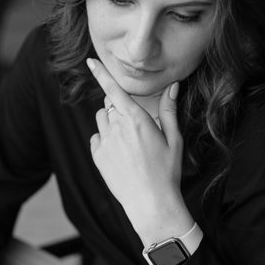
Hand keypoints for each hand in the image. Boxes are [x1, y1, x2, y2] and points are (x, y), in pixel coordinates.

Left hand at [86, 58, 192, 244]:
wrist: (151, 203)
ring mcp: (105, 143)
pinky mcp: (98, 157)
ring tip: (128, 143)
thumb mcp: (174, 140)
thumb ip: (169, 111)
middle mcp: (118, 128)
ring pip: (101, 120)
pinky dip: (105, 141)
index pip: (115, 89)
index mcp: (137, 120)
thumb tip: (173, 87)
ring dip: (111, 123)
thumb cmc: (166, 172)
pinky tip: (120, 155)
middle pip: (109, 105)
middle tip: (135, 128)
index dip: (101, 73)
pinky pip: (96, 139)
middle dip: (118, 108)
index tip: (90, 61)